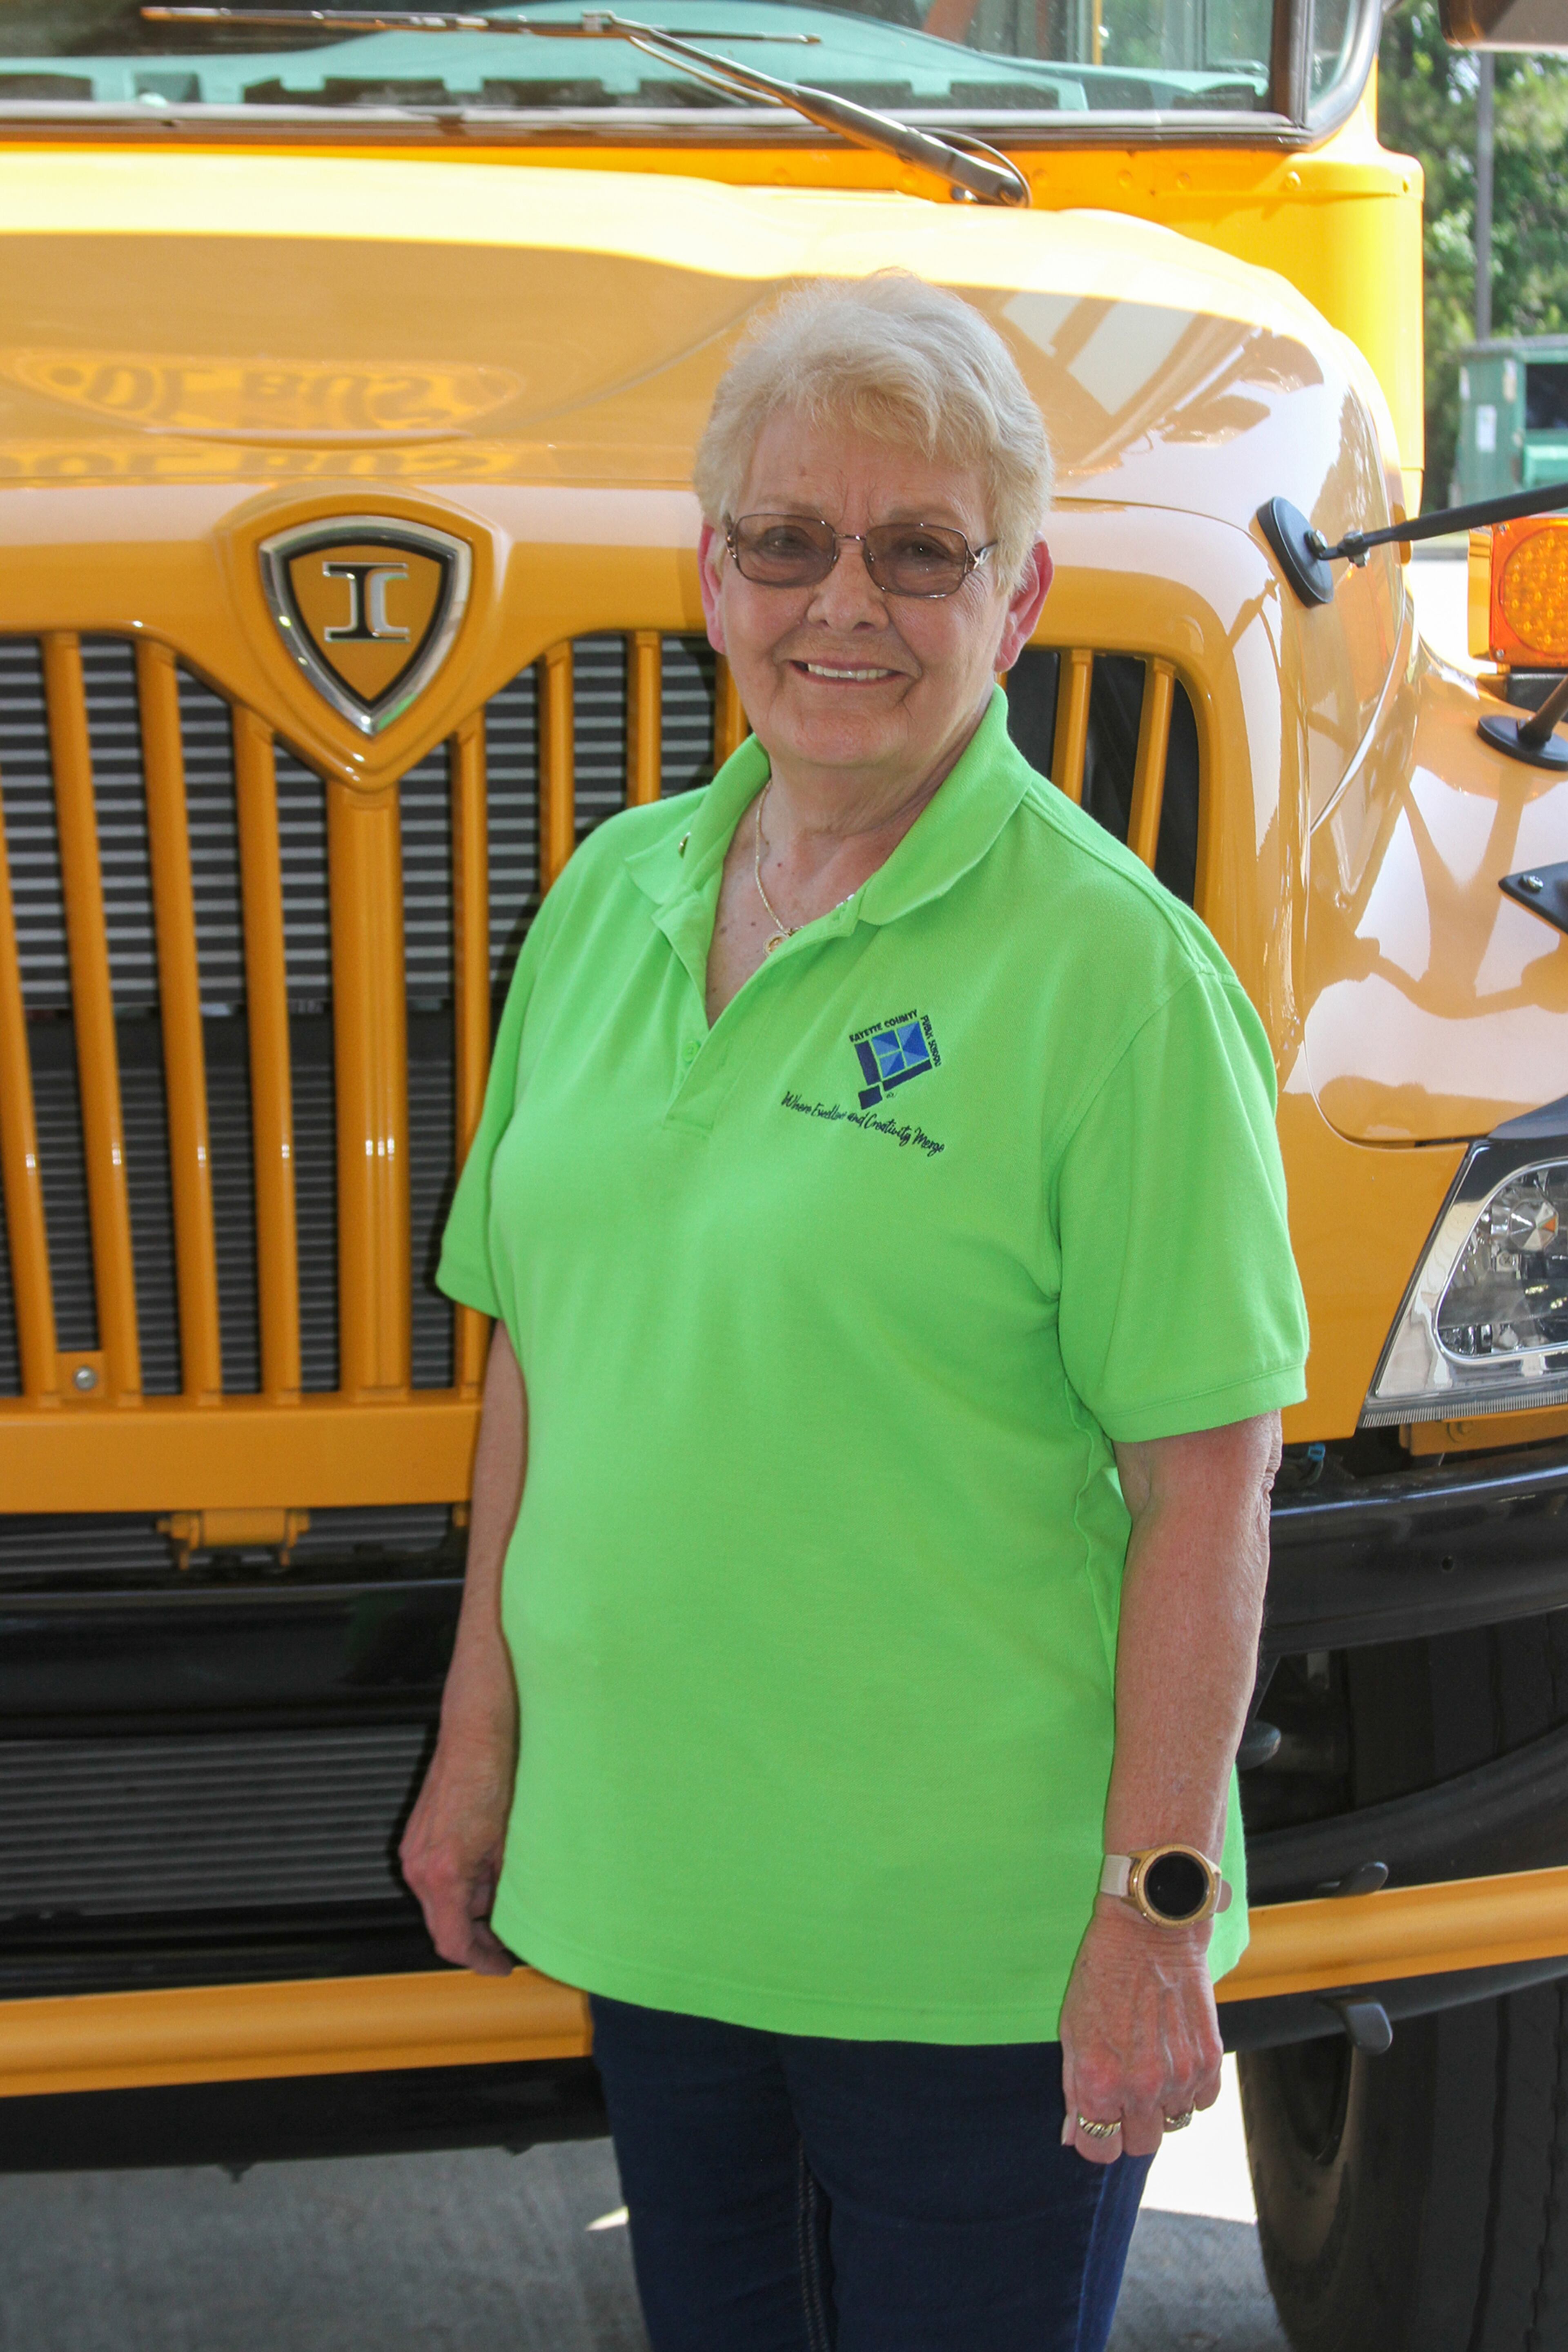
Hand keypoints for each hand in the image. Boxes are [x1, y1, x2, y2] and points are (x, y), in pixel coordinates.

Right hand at [400, 1717, 516, 1975]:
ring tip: (504, 1895)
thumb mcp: (510, 1844)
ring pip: (439, 1901)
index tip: (500, 1965)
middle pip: (442, 1925)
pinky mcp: (416, 1837)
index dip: (478, 1961)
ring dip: (469, 1907)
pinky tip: (487, 1869)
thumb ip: (502, 1888)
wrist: (475, 1735)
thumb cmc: (494, 1778)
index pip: (452, 1941)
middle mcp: (418, 1866)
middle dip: (475, 1937)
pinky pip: (435, 1877)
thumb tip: (509, 1918)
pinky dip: (460, 1883)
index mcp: (443, 1873)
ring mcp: (413, 1851)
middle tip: (505, 1943)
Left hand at [1057, 1898, 1222, 2164]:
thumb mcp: (1071, 2027)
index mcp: (1100, 2082)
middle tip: (1126, 2094)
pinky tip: (1176, 2058)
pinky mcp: (1210, 2060)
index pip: (1100, 2149)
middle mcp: (1141, 2087)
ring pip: (1174, 2125)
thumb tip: (1075, 2135)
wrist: (1150, 1928)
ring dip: (1162, 2107)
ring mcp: (1180, 2076)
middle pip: (1141, 2146)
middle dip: (1131, 2126)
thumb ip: (1074, 2088)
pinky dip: (1191, 2090)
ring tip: (1152, 2067)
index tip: (1100, 2120)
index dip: (1098, 2138)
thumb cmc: (1102, 1972)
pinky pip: (1202, 2101)